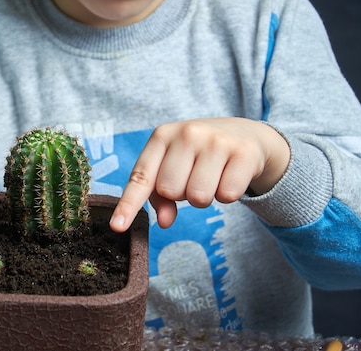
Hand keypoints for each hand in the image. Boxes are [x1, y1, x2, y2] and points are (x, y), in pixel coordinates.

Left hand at [109, 118, 290, 231]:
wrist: (244, 134)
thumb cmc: (198, 156)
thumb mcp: (173, 166)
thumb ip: (159, 196)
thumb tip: (163, 222)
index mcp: (162, 136)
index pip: (141, 177)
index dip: (128, 204)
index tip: (117, 227)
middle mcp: (187, 133)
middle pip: (170, 191)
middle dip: (181, 194)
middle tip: (193, 176)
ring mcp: (216, 141)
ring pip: (198, 197)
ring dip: (204, 197)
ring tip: (211, 176)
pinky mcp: (243, 152)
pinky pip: (227, 196)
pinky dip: (228, 194)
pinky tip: (229, 175)